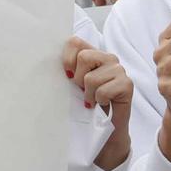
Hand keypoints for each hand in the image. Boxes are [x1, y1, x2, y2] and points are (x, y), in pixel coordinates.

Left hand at [65, 38, 132, 169]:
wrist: (106, 129)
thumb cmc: (86, 104)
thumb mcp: (72, 84)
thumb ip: (67, 70)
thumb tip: (43, 59)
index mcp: (93, 53)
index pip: (75, 42)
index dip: (67, 58)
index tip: (67, 75)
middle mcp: (108, 57)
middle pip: (84, 57)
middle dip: (78, 79)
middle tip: (83, 90)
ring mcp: (119, 70)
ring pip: (91, 78)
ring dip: (88, 94)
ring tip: (92, 99)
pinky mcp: (127, 84)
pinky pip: (103, 91)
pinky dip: (98, 101)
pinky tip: (102, 104)